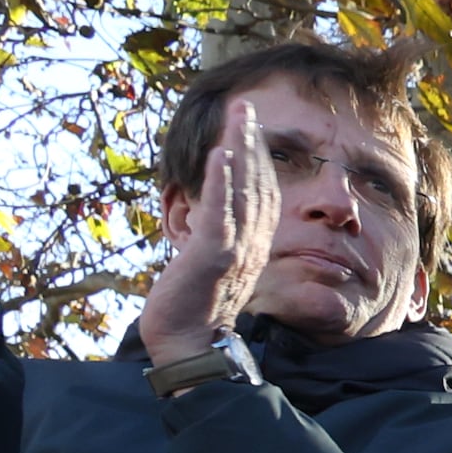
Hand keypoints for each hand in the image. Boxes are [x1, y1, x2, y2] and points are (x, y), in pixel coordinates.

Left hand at [135, 94, 280, 358]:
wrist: (190, 346)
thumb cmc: (195, 311)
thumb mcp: (212, 268)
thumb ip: (218, 240)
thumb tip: (210, 218)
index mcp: (253, 245)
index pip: (261, 193)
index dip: (256, 157)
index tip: (249, 126)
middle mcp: (252, 243)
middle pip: (257, 183)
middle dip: (252, 141)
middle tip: (246, 105)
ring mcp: (235, 248)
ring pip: (243, 190)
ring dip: (241, 149)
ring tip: (239, 116)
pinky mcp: (214, 255)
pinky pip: (222, 211)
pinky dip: (223, 180)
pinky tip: (223, 153)